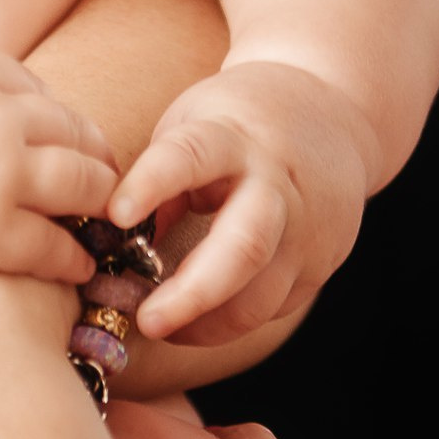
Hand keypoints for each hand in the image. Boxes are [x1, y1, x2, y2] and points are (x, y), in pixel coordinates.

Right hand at [0, 46, 113, 286]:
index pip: (31, 86)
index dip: (52, 111)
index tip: (59, 130)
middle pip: (71, 128)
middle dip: (93, 151)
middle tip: (105, 172)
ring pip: (82, 182)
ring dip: (101, 199)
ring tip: (109, 217)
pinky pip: (54, 245)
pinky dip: (74, 257)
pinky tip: (80, 268)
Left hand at [111, 61, 371, 344]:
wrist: (330, 111)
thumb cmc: (235, 124)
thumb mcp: (191, 126)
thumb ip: (158, 180)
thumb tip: (109, 244)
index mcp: (231, 137)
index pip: (190, 157)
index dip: (151, 185)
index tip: (114, 214)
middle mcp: (277, 184)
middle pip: (244, 247)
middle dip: (192, 293)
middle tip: (147, 321)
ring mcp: (306, 230)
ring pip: (262, 297)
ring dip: (205, 325)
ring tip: (160, 327)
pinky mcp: (320, 265)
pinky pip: (272, 309)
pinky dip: (228, 322)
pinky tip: (197, 321)